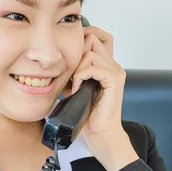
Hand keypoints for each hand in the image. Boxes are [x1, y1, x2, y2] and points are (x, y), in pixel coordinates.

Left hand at [64, 25, 138, 170]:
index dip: (81, 41)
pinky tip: (78, 88)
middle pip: (94, 38)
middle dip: (77, 53)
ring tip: (75, 85)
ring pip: (91, 52)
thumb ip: (71, 73)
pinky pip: (94, 67)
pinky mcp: (114, 80)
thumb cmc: (88, 115)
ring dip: (77, 68)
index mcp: (106, 65)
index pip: (97, 36)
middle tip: (71, 73)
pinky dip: (81, 76)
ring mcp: (116, 72)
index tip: (68, 58)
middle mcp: (113, 65)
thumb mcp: (75, 89)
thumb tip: (55, 65)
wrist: (99, 134)